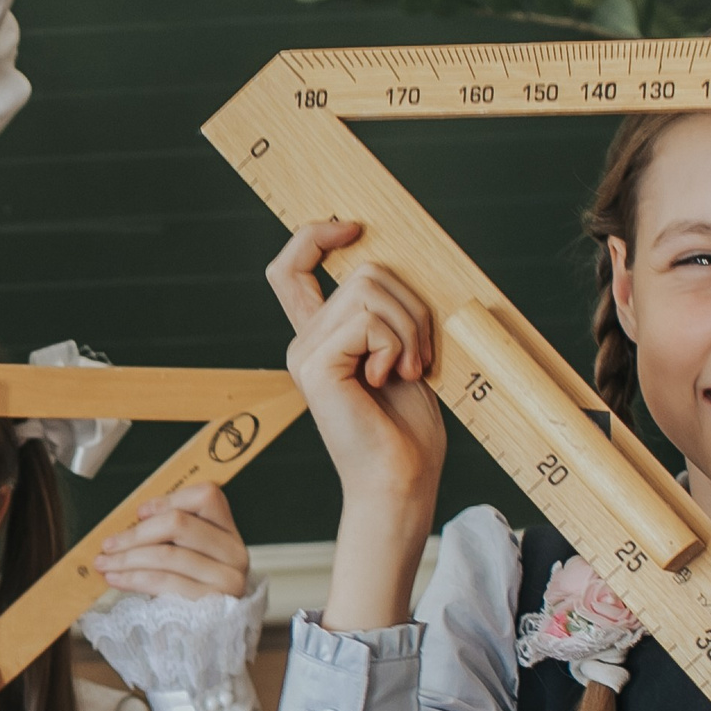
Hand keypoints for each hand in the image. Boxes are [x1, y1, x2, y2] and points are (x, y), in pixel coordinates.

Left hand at [94, 484, 250, 599]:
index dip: (169, 500)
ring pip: (167, 554)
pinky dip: (133, 578)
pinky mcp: (211, 602)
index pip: (207, 496)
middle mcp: (234, 552)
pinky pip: (164, 582)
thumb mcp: (189, 556)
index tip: (139, 513)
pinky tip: (116, 578)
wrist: (206, 639)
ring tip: (104, 563)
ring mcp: (226, 579)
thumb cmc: (190, 589)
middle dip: (135, 534)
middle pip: (179, 524)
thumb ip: (170, 534)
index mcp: (229, 532)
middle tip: (108, 544)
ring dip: (127, 558)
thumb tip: (128, 521)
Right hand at [267, 222, 446, 628]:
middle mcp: (304, 342)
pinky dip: (398, 346)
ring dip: (410, 330)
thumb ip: (387, 312)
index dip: (316, 236)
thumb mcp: (403, 352)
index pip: (291, 268)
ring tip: (408, 372)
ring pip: (371, 292)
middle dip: (411, 306)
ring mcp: (305, 354)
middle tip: (419, 357)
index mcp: (320, 338)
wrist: (401, 482)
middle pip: (362, 273)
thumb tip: (391, 261)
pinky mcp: (316, 367)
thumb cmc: (407, 429)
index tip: (352, 228)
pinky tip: (391, 380)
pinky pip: (371, 320)